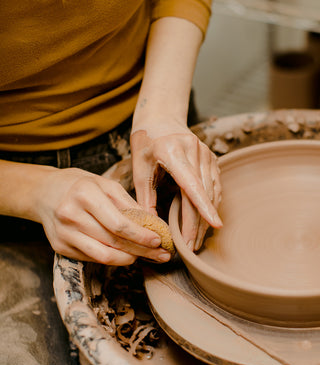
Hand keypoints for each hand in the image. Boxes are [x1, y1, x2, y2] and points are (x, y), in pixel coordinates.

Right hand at [35, 167, 171, 264]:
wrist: (44, 192)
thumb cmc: (80, 186)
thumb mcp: (106, 185)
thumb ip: (129, 204)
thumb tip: (153, 224)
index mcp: (85, 194)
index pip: (118, 224)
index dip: (141, 236)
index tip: (158, 240)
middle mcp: (71, 215)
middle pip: (113, 242)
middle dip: (141, 251)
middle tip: (161, 255)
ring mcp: (64, 233)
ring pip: (103, 256)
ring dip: (129, 259)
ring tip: (145, 257)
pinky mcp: (59, 247)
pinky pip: (92, 258)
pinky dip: (112, 258)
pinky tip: (125, 255)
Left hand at [130, 120, 221, 250]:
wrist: (161, 118)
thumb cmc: (146, 142)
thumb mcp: (139, 167)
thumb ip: (144, 196)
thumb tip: (150, 224)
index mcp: (172, 151)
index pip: (192, 184)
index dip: (204, 207)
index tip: (216, 225)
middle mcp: (194, 150)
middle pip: (203, 193)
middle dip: (199, 223)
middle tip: (191, 246)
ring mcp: (206, 153)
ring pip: (212, 191)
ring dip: (206, 217)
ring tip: (196, 240)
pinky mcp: (212, 158)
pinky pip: (214, 186)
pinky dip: (210, 205)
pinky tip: (204, 221)